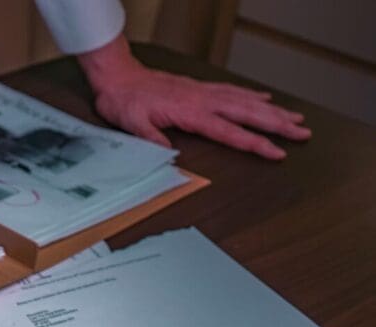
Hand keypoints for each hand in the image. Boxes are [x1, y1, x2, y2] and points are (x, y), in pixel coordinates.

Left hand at [79, 36, 310, 158]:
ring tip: (296, 118)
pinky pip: (231, 90)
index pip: (230, 132)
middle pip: (248, 114)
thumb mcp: (131, 124)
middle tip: (303, 134)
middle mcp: (202, 101)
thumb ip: (152, 139)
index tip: (277, 152)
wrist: (117, 76)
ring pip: (245, 100)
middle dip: (277, 125)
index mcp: (190, 114)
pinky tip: (266, 99)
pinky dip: (252, 94)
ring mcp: (202, 92)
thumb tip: (171, 155)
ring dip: (272, 110)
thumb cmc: (124, 101)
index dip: (255, 143)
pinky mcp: (198, 88)